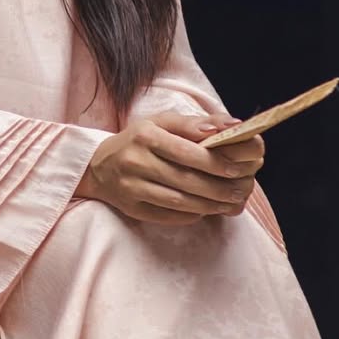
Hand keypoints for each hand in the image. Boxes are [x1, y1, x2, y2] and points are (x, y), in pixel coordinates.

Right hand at [74, 111, 264, 225]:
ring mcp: (131, 187)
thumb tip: (233, 125)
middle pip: (185, 179)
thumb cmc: (139, 139)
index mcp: (146, 136)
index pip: (187, 152)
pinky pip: (166, 216)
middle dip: (217, 187)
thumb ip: (196, 123)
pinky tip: (205, 211)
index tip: (239, 168)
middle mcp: (136, 161)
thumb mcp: (162, 122)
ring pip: (177, 201)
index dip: (215, 162)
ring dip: (208, 204)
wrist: (99, 165)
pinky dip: (189, 215)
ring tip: (227, 203)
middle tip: (239, 191)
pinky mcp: (131, 208)